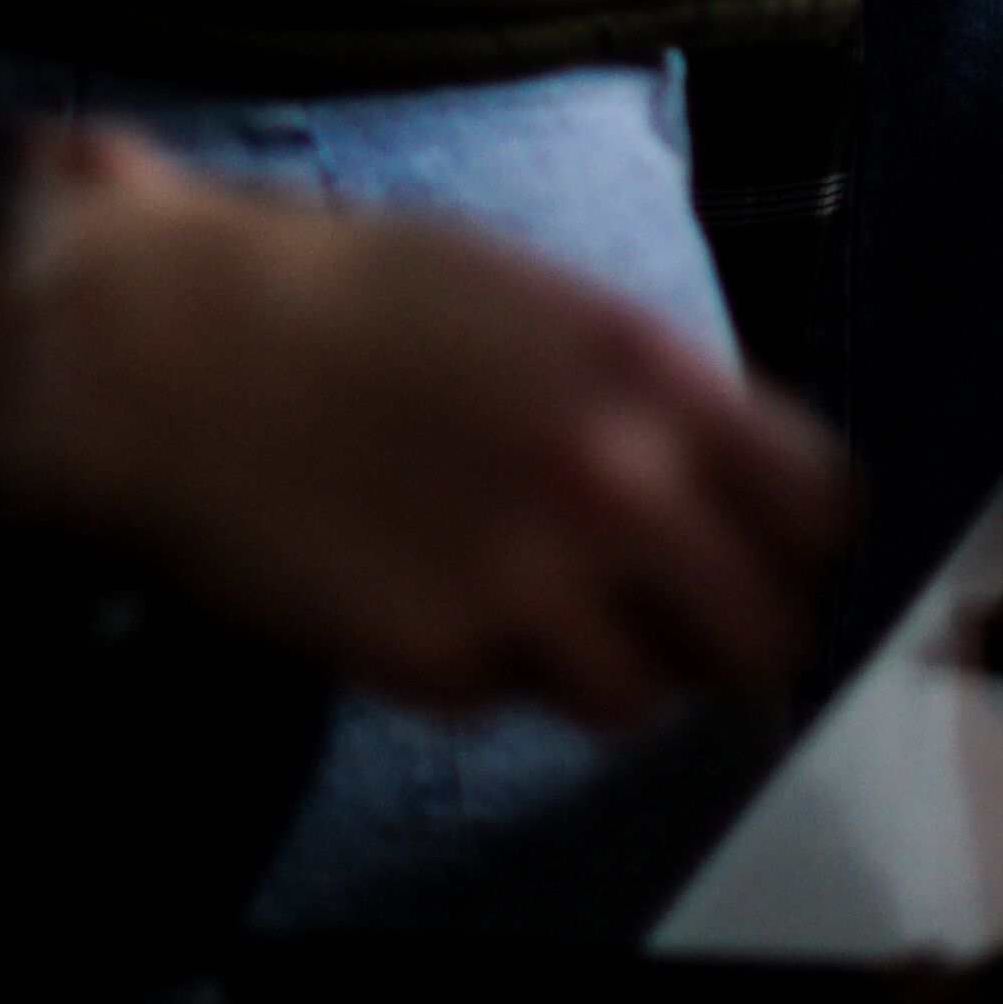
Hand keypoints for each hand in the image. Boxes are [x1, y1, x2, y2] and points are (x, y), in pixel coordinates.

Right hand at [0, 129, 844, 721]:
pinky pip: (508, 699)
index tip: (783, 552)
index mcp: (652, 374)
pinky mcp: (436, 665)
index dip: (804, 540)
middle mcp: (614, 486)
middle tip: (685, 617)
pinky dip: (485, 667)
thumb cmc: (354, 304)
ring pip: (637, 695)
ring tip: (542, 603)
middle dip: (729, 629)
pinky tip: (433, 593)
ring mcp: (527, 587)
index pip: (819, 505)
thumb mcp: (546, 306)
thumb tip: (732, 468)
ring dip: (606, 664)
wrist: (183, 355)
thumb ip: (653, 393)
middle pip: (759, 631)